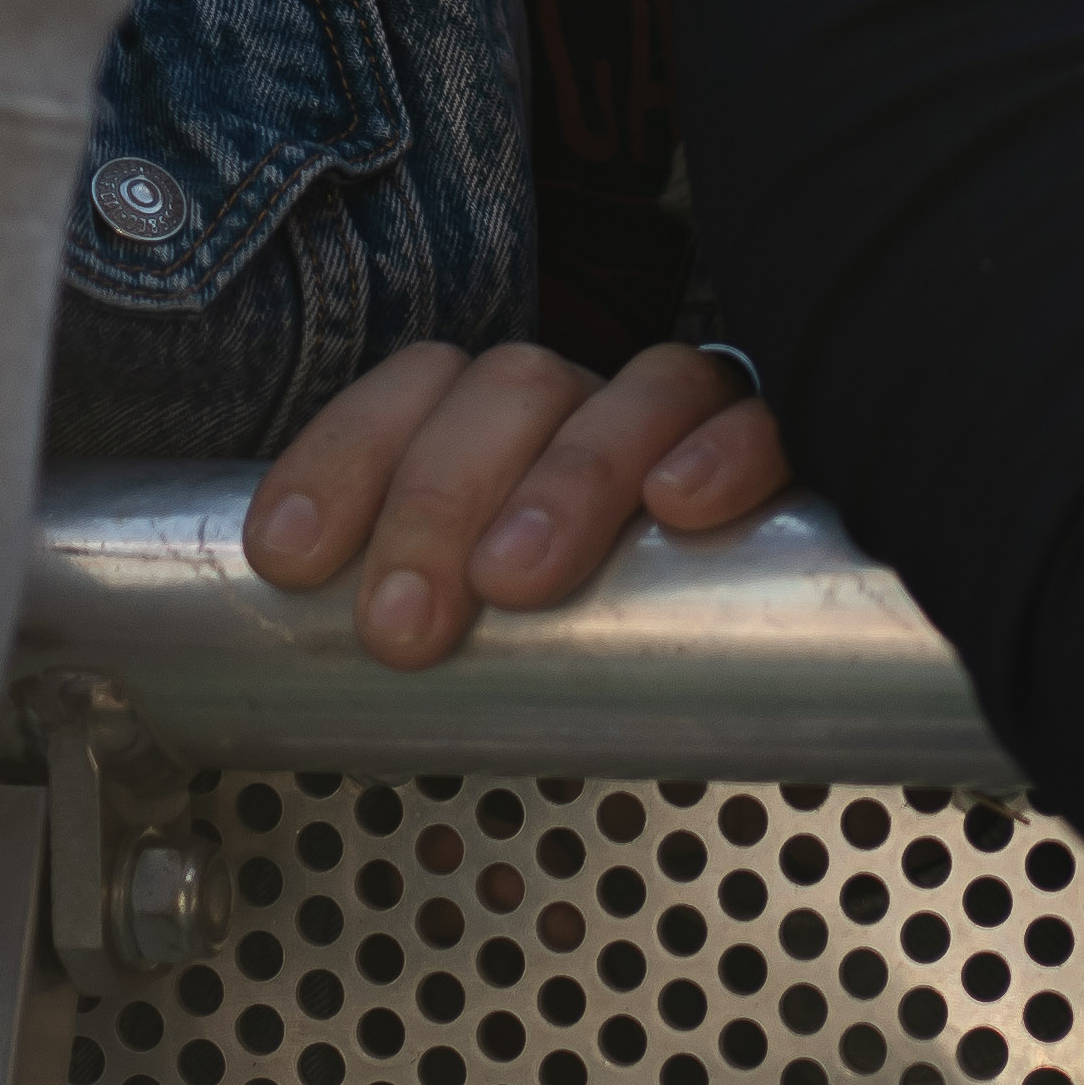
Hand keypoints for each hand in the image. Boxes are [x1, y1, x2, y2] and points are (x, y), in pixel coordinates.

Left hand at [246, 337, 790, 669]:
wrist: (770, 645)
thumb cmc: (590, 635)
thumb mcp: (479, 627)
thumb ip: (413, 627)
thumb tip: (286, 698)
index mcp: (505, 425)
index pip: (419, 387)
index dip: (343, 455)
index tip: (289, 558)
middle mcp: (593, 405)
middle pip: (513, 386)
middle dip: (438, 499)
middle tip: (403, 630)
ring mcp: (695, 422)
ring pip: (637, 389)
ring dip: (566, 479)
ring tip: (517, 581)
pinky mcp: (797, 446)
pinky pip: (768, 419)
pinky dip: (726, 450)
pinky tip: (685, 507)